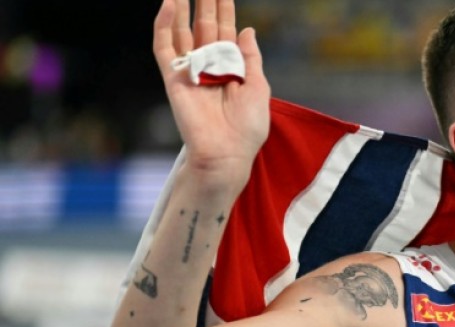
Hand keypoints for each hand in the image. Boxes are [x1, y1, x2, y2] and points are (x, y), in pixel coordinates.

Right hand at [153, 0, 270, 184]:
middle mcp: (209, 67)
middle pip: (204, 27)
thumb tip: (247, 29)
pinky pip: (165, 48)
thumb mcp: (258, 87)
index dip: (224, 10)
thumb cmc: (247, 128)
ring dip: (183, 7)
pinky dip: (165, 26)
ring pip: (183, 32)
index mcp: (230, 69)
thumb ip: (251, 57)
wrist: (228, 154)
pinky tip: (171, 5)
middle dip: (204, 3)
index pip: (225, 32)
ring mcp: (190, 72)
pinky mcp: (174, 79)